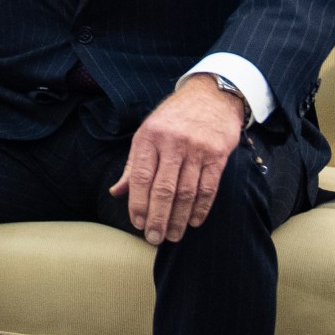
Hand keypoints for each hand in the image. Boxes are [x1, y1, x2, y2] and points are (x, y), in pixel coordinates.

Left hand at [111, 75, 247, 244]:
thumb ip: (133, 165)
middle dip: (158, 218)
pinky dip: (201, 208)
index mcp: (149, 137)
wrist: (210, 96)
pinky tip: (194, 221)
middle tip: (154, 238)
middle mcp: (172, 143)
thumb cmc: (173, 118)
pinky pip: (209, 187)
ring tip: (173, 235)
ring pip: (186, 192)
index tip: (138, 224)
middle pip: (163, 189)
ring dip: (179, 218)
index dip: (138, 204)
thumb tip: (116, 192)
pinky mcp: (217, 154)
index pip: (141, 178)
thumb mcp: (147, 134)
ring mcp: (196, 149)